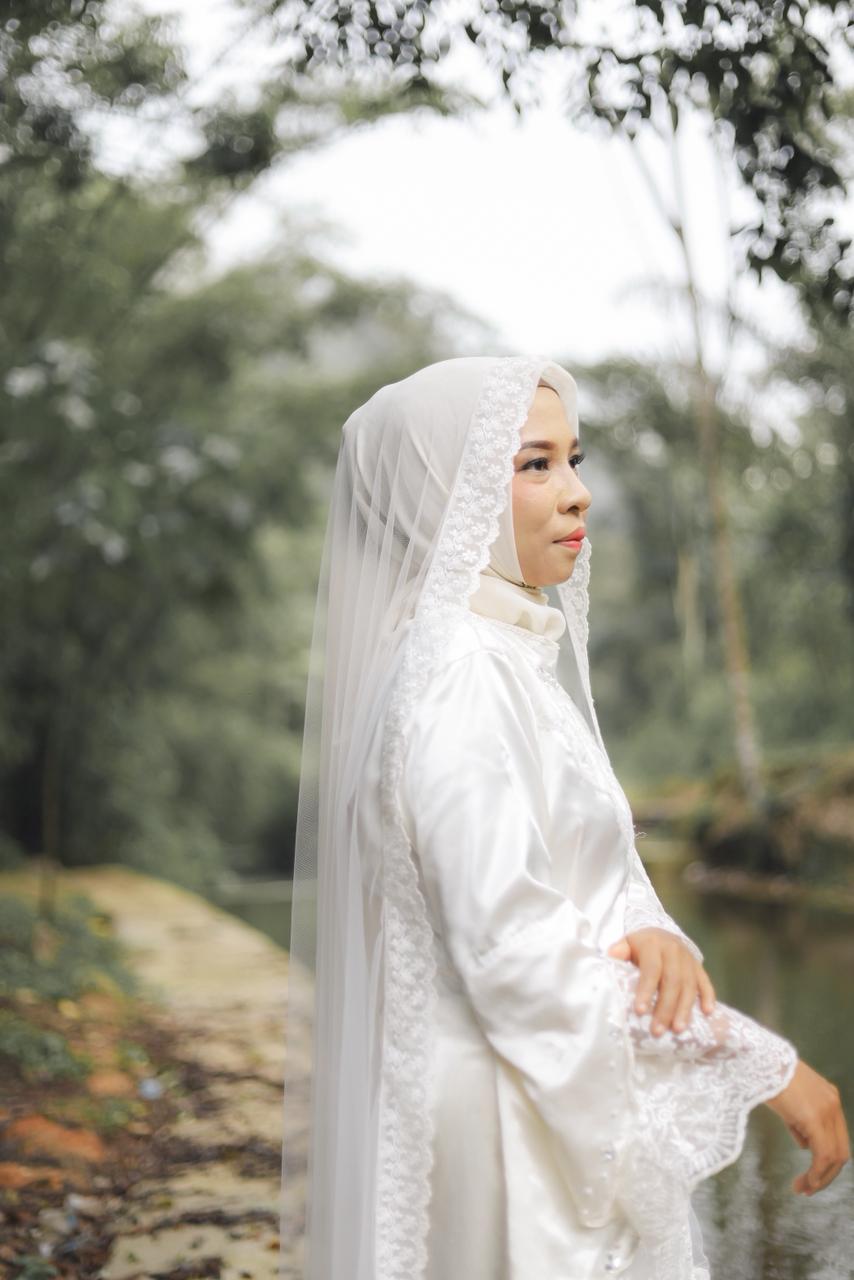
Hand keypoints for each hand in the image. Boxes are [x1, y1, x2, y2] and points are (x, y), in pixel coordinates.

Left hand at [607, 927, 715, 1035]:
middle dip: (665, 1008)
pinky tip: (707, 1013)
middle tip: (657, 1030)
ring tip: (678, 1029)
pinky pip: (706, 982)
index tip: (640, 1011)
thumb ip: (619, 951)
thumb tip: (610, 958)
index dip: (646, 990)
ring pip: (690, 985)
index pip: (651, 969)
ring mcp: (689, 959)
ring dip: (684, 1009)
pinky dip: (708, 997)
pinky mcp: (699, 967)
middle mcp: (674, 950)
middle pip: (672, 981)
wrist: (660, 934)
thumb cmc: (639, 946)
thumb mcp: (626, 943)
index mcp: (653, 944)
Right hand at [765, 1059, 849, 1195]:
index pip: (836, 1138)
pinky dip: (817, 1173)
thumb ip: (799, 1123)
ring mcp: (827, 1111)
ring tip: (803, 1189)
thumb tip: (805, 1144)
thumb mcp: (787, 1103)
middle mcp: (834, 1105)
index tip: (810, 1177)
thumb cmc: (765, 1077)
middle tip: (808, 1189)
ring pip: (835, 1156)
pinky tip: (805, 1182)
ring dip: (821, 1177)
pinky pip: (823, 1154)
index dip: (826, 1161)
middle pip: (840, 1151)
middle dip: (826, 1174)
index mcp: (829, 1098)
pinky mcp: (815, 1118)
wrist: (758, 1059)